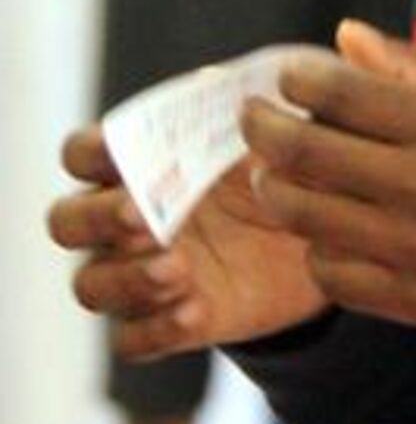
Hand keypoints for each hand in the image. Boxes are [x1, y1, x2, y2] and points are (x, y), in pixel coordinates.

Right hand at [48, 123, 328, 361]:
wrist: (340, 225)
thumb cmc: (300, 155)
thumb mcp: (290, 118)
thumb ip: (256, 98)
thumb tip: (210, 83)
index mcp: (149, 157)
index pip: (82, 152)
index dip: (90, 154)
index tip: (124, 160)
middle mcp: (134, 215)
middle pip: (67, 221)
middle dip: (97, 220)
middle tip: (146, 219)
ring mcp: (148, 269)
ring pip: (90, 285)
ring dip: (125, 280)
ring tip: (180, 270)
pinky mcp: (174, 320)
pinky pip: (130, 340)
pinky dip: (154, 330)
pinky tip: (196, 310)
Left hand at [243, 21, 415, 340]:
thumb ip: (415, 66)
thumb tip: (346, 35)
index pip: (338, 93)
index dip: (297, 78)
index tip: (289, 75)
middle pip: (303, 152)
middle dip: (262, 127)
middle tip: (253, 117)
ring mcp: (412, 248)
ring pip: (303, 216)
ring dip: (277, 188)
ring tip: (275, 173)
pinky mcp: (411, 300)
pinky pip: (330, 273)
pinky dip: (316, 248)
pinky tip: (326, 229)